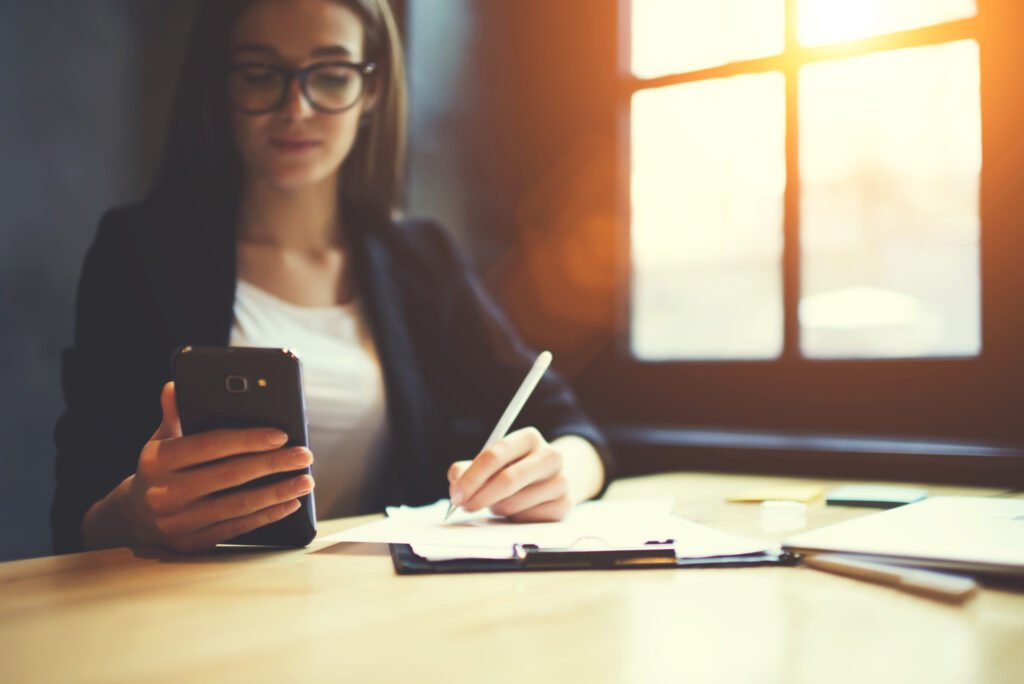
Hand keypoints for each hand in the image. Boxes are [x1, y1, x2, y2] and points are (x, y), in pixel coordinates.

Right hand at [118, 382, 314, 552]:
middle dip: (273, 463)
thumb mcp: (160, 440)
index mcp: (159, 460)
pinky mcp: (192, 544)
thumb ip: (174, 414)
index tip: (281, 434)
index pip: (211, 445)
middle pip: (231, 475)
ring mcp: (179, 522)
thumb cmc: (161, 468)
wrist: (134, 515)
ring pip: (238, 505)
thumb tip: (176, 385)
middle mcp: (166, 493)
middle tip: (304, 455)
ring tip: (306, 480)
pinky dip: (267, 516)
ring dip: (278, 492)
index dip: (248, 440)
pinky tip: (289, 503)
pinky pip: (237, 528)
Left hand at [447, 427, 570, 522]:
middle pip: (507, 479)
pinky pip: (527, 519)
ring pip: (514, 503)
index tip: (457, 493)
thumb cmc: (517, 469)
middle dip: (479, 496)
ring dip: (496, 508)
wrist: (555, 480)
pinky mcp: (565, 505)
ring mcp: (561, 481)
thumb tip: (457, 481)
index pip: (495, 455)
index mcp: (529, 438)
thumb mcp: (494, 462)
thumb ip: (469, 468)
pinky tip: (516, 511)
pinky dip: (513, 519)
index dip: (472, 476)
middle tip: (464, 506)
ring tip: (496, 503)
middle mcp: (551, 456)